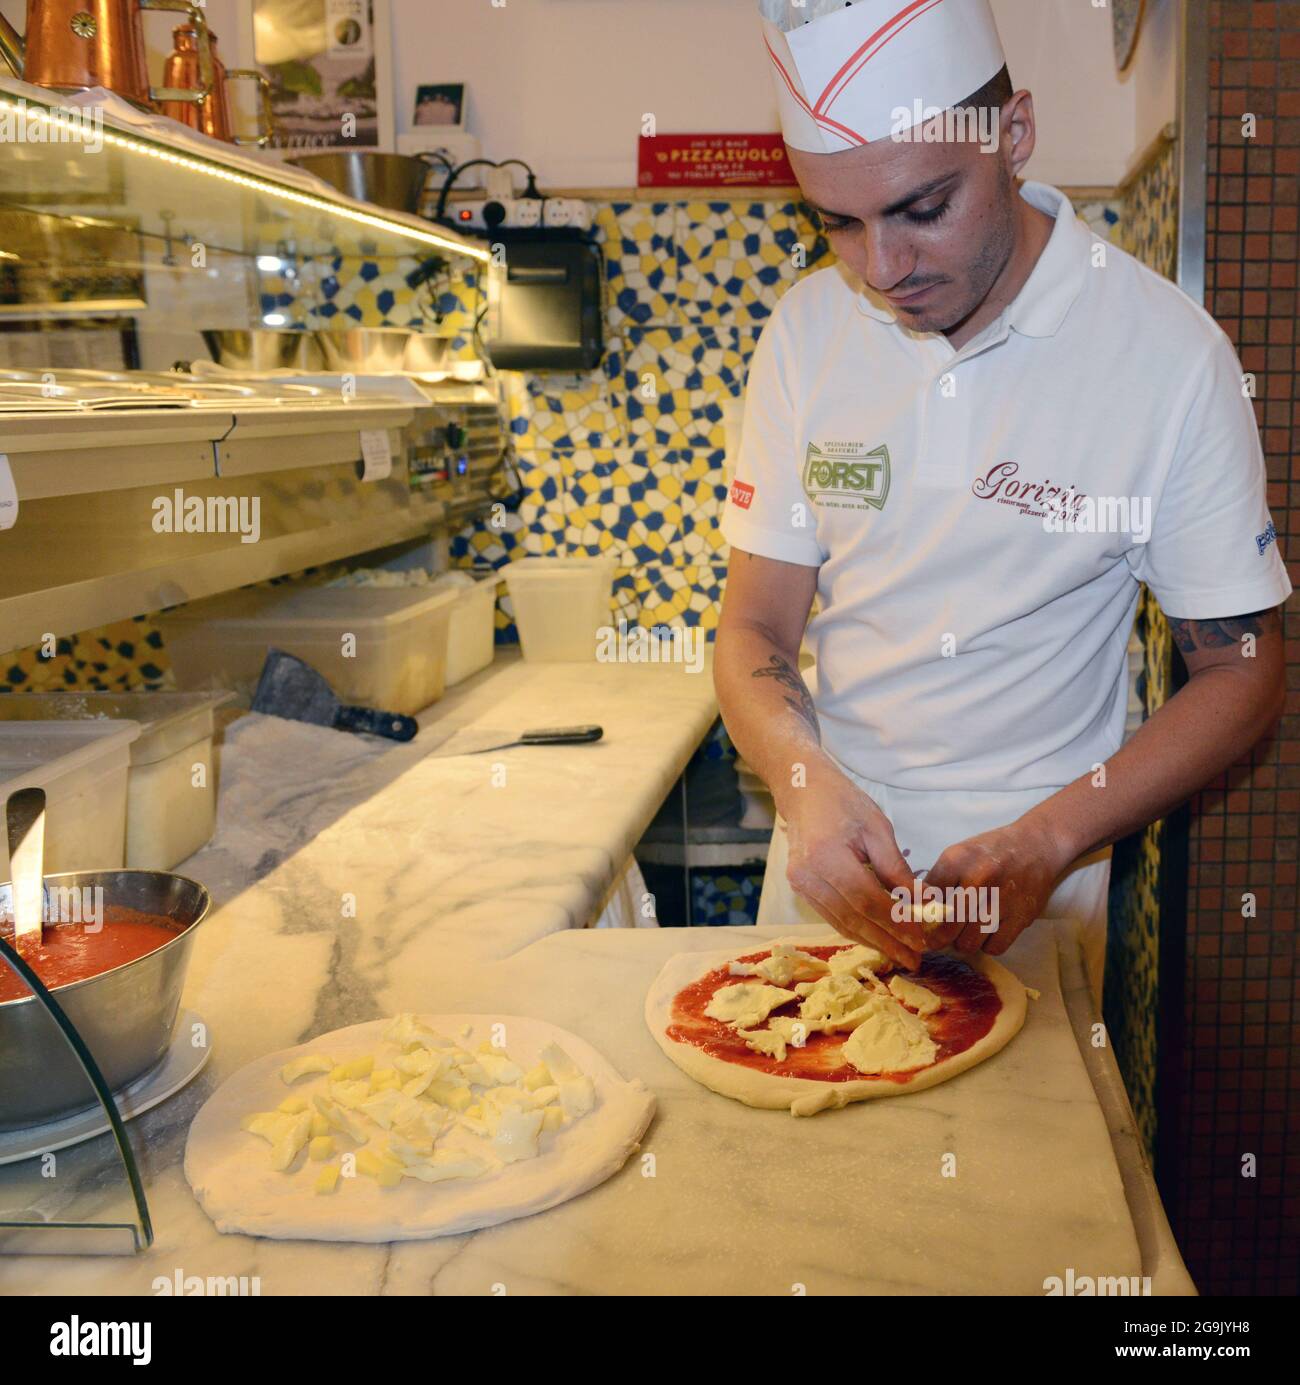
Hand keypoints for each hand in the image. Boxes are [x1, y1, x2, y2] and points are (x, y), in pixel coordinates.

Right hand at [781, 762, 924, 967]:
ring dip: (872, 941)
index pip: (867, 901)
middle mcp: (809, 876)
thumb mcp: (877, 829)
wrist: (804, 792)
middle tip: (914, 959)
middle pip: (853, 919)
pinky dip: (855, 929)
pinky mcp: (799, 889)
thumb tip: (922, 902)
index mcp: (828, 856)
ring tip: (899, 954)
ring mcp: (800, 885)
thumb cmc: (844, 803)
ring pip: (840, 923)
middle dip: (886, 942)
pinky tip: (876, 937)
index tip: (920, 940)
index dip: (895, 923)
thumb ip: (896, 868)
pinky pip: (831, 916)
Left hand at [924, 817, 1070, 958]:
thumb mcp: (959, 854)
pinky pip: (994, 947)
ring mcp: (1001, 899)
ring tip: (965, 933)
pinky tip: (987, 934)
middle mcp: (977, 879)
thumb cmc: (992, 851)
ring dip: (964, 942)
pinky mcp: (1021, 916)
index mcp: (956, 861)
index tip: (921, 924)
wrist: (1036, 845)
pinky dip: (988, 945)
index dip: (921, 916)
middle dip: (939, 937)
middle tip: (940, 937)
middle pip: (946, 927)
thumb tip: (916, 911)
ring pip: (969, 942)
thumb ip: (937, 880)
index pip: (926, 900)